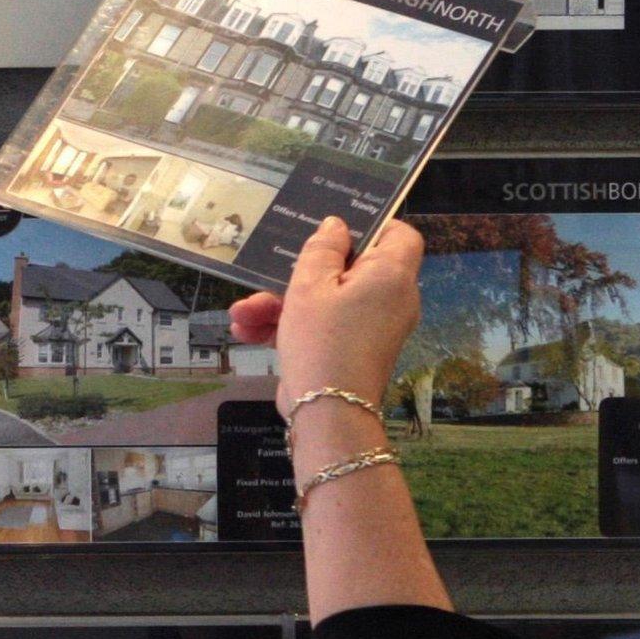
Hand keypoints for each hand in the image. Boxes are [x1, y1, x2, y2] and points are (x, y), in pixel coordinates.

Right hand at [228, 216, 424, 420]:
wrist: (327, 412)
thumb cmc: (322, 340)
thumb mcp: (310, 286)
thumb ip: (321, 250)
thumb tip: (336, 226)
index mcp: (391, 275)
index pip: (397, 235)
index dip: (368, 227)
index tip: (333, 233)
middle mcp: (391, 299)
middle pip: (350, 270)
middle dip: (300, 274)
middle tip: (270, 274)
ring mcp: (373, 328)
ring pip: (329, 301)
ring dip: (282, 304)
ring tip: (242, 313)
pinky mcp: (353, 350)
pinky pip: (326, 327)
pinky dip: (292, 326)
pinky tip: (247, 332)